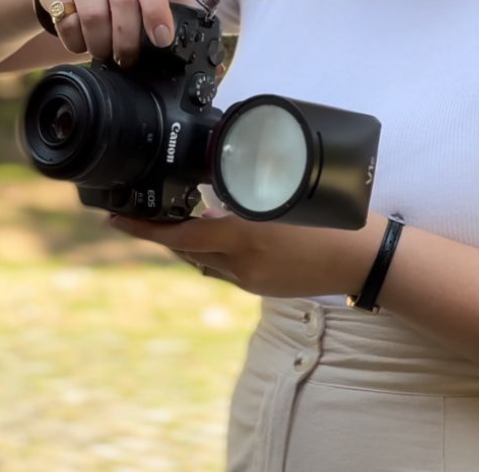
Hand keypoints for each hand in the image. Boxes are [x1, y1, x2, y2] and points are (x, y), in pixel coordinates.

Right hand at [37, 0, 174, 65]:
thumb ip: (160, 6)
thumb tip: (167, 38)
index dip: (156, 10)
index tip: (161, 39)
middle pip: (123, 1)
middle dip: (128, 38)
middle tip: (128, 58)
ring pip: (94, 15)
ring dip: (103, 44)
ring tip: (107, 52)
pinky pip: (68, 23)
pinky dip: (78, 43)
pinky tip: (85, 43)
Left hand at [108, 211, 387, 298]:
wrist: (363, 259)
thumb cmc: (330, 217)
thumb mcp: (285, 195)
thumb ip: (247, 193)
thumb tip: (218, 189)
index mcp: (245, 236)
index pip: (181, 236)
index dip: (145, 229)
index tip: (115, 220)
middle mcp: (242, 264)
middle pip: (187, 251)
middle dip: (163, 233)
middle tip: (140, 213)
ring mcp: (251, 280)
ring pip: (204, 261)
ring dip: (189, 243)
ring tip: (177, 219)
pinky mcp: (262, 289)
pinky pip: (225, 270)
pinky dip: (213, 253)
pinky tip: (218, 236)